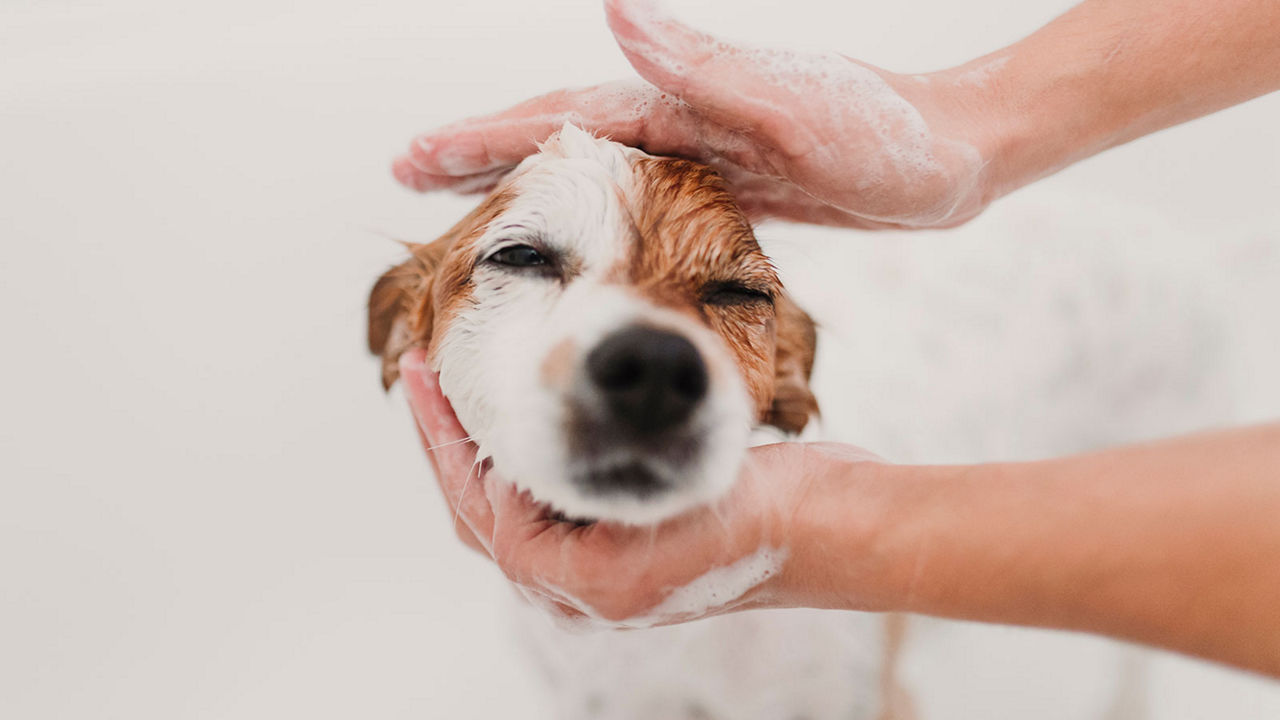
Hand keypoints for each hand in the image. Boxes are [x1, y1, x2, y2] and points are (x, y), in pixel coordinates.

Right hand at [393, 0, 996, 229]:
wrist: (958, 154)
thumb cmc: (888, 137)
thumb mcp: (796, 106)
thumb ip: (703, 65)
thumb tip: (611, 8)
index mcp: (682, 101)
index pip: (560, 119)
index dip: (483, 137)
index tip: (412, 156)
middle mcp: (682, 120)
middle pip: (559, 137)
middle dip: (480, 154)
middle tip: (407, 175)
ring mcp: (704, 153)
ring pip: (591, 170)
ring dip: (526, 183)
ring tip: (466, 201)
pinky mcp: (731, 186)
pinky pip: (639, 199)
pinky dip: (592, 211)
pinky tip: (576, 229)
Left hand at [397, 348, 903, 626]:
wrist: (836, 526)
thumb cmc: (760, 519)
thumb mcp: (658, 504)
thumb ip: (570, 508)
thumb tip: (492, 480)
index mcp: (581, 586)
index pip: (480, 510)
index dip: (444, 440)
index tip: (423, 375)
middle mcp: (584, 587)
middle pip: (484, 515)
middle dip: (448, 445)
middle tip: (423, 376)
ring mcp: (607, 566)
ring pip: (514, 508)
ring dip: (484, 450)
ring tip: (461, 391)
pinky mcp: (631, 540)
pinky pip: (555, 500)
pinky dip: (530, 457)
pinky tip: (531, 415)